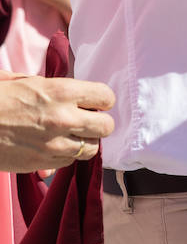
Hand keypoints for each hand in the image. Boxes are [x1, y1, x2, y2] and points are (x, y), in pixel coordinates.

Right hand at [0, 73, 115, 172]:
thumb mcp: (22, 81)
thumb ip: (52, 86)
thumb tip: (72, 91)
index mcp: (60, 91)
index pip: (106, 97)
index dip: (102, 100)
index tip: (95, 101)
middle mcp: (62, 118)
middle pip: (106, 126)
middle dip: (99, 123)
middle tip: (87, 120)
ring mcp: (53, 143)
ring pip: (92, 148)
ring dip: (85, 141)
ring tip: (70, 135)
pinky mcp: (41, 162)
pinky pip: (69, 162)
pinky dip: (66, 155)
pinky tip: (53, 146)